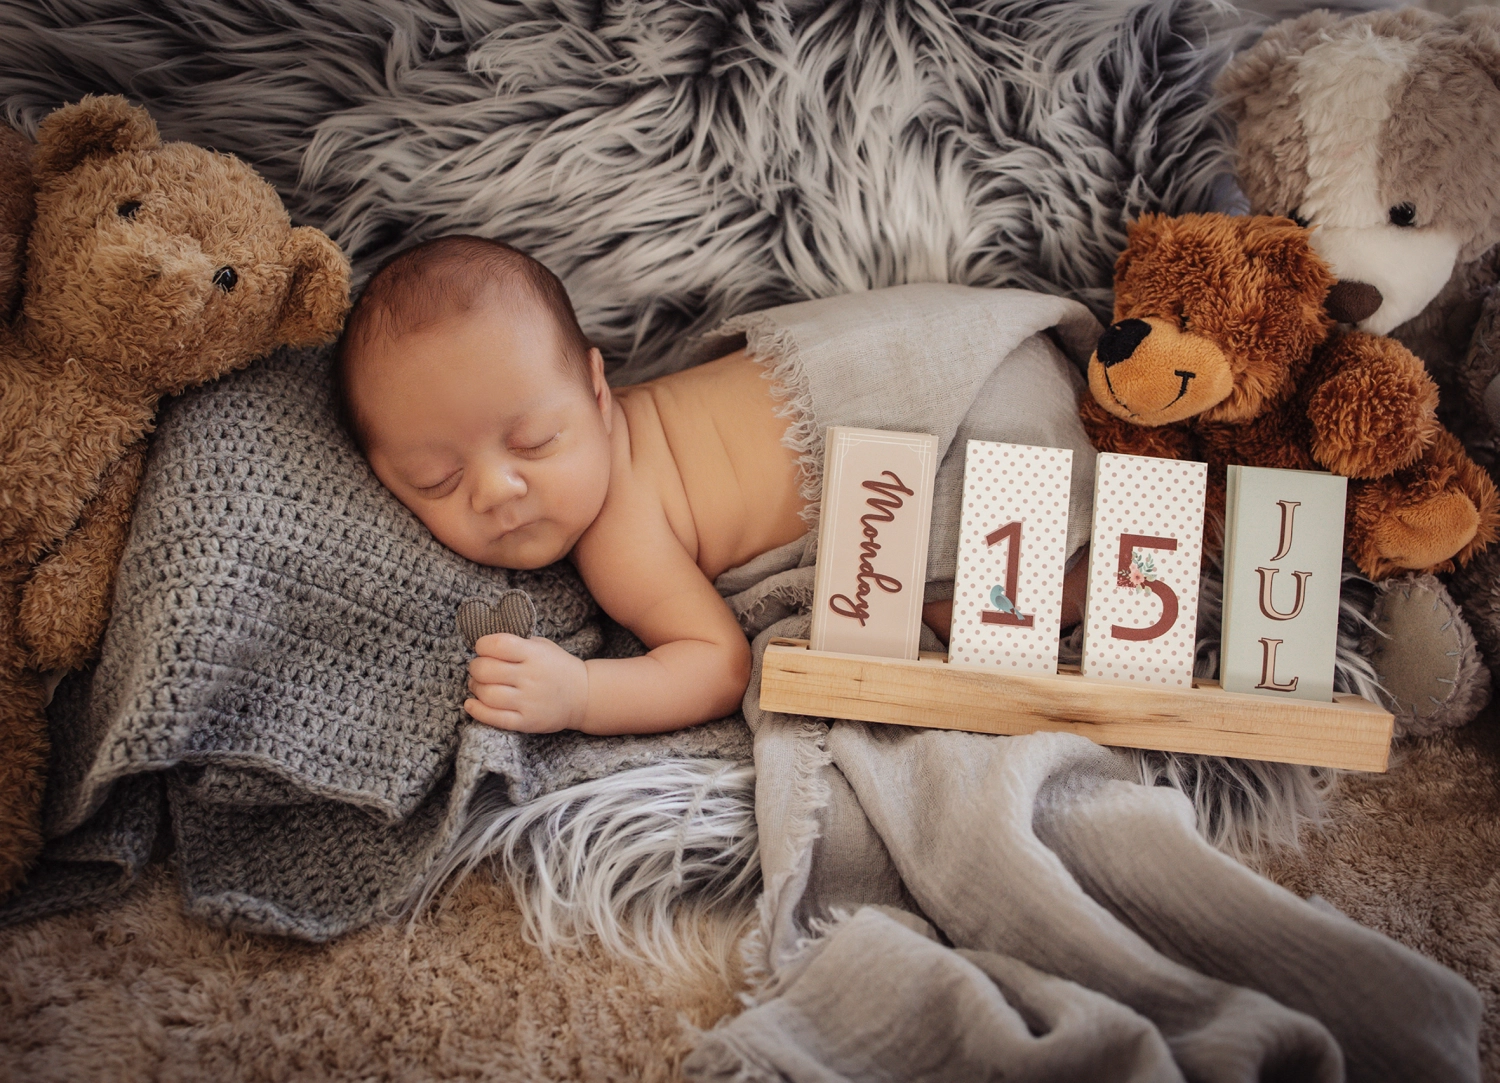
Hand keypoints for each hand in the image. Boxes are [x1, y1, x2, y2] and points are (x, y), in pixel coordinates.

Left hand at [464, 633, 587, 732]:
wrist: (583, 695)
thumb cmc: (557, 667)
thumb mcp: (542, 646)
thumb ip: (516, 644)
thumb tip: (484, 647)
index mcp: (534, 654)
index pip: (497, 644)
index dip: (482, 645)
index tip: (482, 648)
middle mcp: (530, 677)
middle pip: (486, 670)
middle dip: (475, 667)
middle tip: (479, 668)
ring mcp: (528, 701)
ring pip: (487, 694)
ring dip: (475, 688)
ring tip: (478, 685)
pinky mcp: (526, 721)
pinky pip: (494, 718)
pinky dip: (477, 710)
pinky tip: (471, 704)